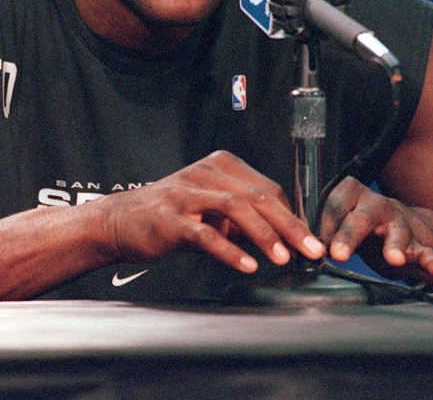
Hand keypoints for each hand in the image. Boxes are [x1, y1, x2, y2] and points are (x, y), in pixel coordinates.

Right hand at [102, 151, 325, 272]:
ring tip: (282, 258)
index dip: (292, 215)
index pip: (267, 188)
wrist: (121, 221)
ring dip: (264, 234)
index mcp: (219, 166)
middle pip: (257, 196)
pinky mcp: (170, 218)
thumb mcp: (211, 209)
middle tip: (310, 249)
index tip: (308, 240)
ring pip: (235, 207)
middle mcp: (204, 173)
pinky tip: (247, 265)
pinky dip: (230, 250)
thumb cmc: (171, 215)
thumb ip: (244, 218)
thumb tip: (286, 239)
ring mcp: (185, 194)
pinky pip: (205, 234)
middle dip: (289, 225)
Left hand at [320, 176, 432, 281]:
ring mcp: (399, 222)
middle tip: (338, 254)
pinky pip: (428, 251)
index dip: (326, 224)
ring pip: (397, 232)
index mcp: (351, 194)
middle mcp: (376, 205)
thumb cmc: (357, 223)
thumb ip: (323, 230)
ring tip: (394, 259)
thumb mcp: (337, 221)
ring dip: (395, 245)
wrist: (393, 225)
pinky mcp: (418, 242)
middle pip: (361, 218)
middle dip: (349, 236)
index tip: (317, 243)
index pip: (335, 204)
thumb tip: (302, 246)